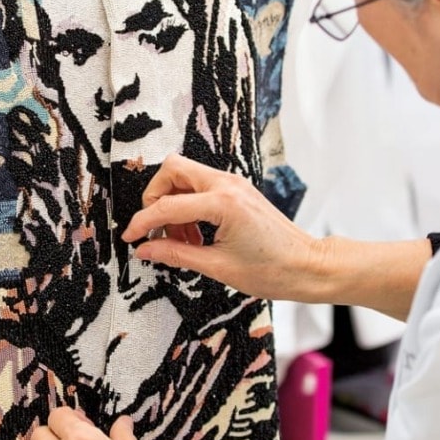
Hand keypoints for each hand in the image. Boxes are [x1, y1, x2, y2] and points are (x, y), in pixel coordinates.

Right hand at [123, 153, 321, 302]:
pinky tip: (194, 235)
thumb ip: (176, 254)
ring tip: (181, 239)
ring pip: (185, 174)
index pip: (167, 206)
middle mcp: (228, 185)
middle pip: (173, 169)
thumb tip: (146, 250)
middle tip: (156, 228)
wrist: (308, 266)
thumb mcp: (217, 267)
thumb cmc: (273, 270)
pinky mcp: (238, 190)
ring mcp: (234, 184)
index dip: (143, 223)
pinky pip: (201, 186)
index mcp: (223, 203)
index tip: (130, 238)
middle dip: (155, 196)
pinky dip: (188, 205)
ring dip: (173, 202)